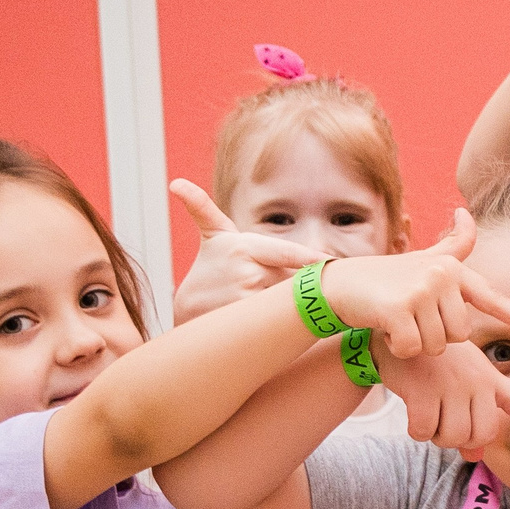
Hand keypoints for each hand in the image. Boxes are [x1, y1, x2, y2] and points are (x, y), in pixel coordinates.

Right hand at [168, 180, 320, 323]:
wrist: (189, 306)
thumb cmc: (211, 266)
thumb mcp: (213, 234)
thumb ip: (204, 207)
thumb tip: (176, 184)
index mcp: (244, 247)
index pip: (287, 253)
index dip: (311, 257)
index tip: (333, 262)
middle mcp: (246, 272)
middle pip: (293, 279)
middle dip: (307, 285)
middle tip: (328, 288)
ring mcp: (246, 299)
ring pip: (288, 301)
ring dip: (301, 304)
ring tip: (304, 307)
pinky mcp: (248, 323)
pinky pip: (280, 320)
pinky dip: (292, 321)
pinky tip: (297, 324)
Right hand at [320, 208, 509, 361]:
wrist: (339, 285)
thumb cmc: (384, 278)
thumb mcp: (421, 260)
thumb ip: (451, 246)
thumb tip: (466, 213)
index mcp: (451, 269)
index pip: (490, 296)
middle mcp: (441, 276)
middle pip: (460, 334)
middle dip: (436, 338)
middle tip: (413, 318)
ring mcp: (420, 290)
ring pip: (437, 345)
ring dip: (416, 343)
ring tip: (398, 320)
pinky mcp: (399, 308)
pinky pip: (414, 348)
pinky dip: (399, 348)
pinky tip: (386, 329)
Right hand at [380, 338, 509, 456]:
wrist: (393, 335)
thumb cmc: (428, 364)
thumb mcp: (455, 386)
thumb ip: (470, 419)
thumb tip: (475, 456)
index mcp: (490, 378)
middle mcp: (478, 379)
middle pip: (481, 436)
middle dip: (459, 439)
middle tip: (442, 418)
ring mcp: (453, 382)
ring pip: (453, 438)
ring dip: (436, 436)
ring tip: (427, 407)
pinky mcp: (426, 388)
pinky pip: (426, 433)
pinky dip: (417, 430)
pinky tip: (412, 407)